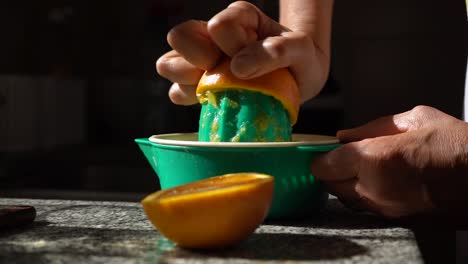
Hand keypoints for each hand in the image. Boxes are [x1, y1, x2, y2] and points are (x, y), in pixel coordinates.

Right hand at [156, 1, 330, 104]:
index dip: (235, 47)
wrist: (299, 80)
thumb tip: (238, 67)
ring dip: (189, 80)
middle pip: (179, 36)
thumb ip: (278, 50)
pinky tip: (212, 101)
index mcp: (238, 18)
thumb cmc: (299, 59)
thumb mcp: (300, 50)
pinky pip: (175, 92)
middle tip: (225, 73)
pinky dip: (189, 98)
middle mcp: (213, 36)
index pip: (219, 26)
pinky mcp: (197, 86)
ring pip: (167, 64)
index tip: (251, 62)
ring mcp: (201, 60)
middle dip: (200, 58)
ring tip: (217, 89)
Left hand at [311, 105, 467, 218]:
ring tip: (360, 170)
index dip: (319, 158)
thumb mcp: (418, 120)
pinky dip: (363, 197)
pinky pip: (367, 209)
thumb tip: (345, 135)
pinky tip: (378, 184)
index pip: (325, 165)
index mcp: (376, 159)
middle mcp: (374, 189)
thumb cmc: (459, 147)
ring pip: (347, 201)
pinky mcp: (398, 221)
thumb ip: (374, 127)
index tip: (320, 153)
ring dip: (345, 186)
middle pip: (331, 186)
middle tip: (339, 159)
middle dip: (330, 172)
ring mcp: (386, 210)